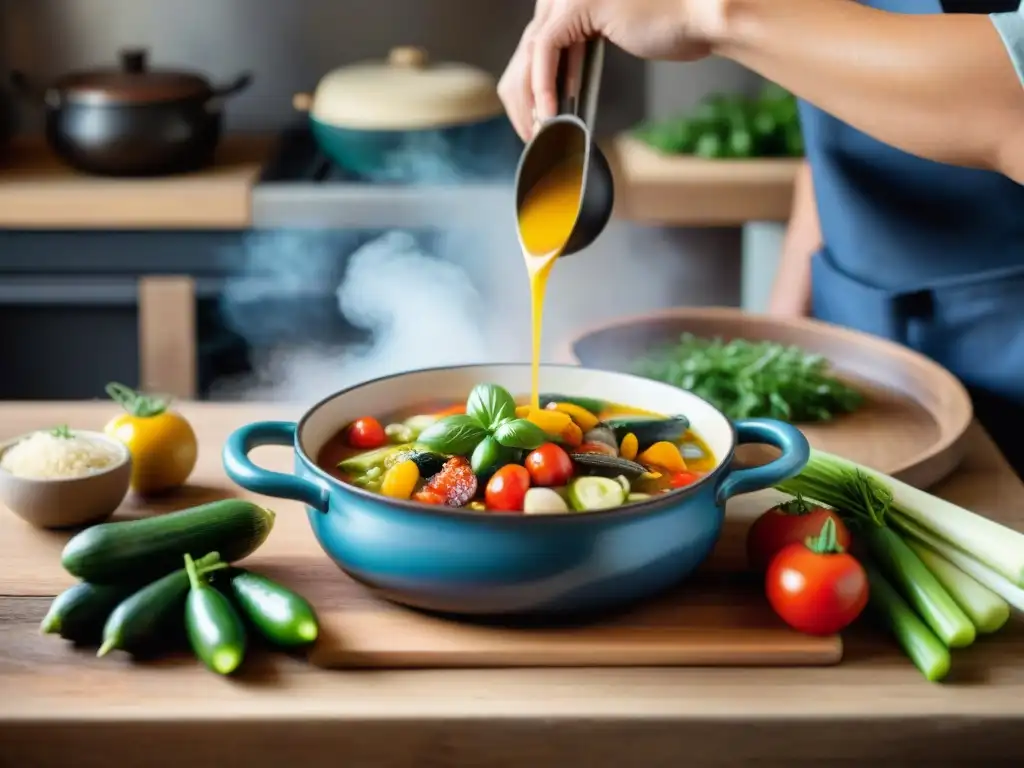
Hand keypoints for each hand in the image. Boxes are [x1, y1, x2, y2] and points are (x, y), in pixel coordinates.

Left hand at [499, 0, 720, 139]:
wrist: (701, 18)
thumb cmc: (671, 30)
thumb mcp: (611, 44)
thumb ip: (580, 56)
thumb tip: (556, 96)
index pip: (532, 50)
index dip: (528, 91)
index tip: (534, 124)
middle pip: (523, 53)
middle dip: (523, 100)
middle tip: (532, 136)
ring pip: (529, 54)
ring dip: (531, 99)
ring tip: (539, 133)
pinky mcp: (577, 4)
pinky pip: (545, 50)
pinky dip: (544, 85)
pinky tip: (550, 114)